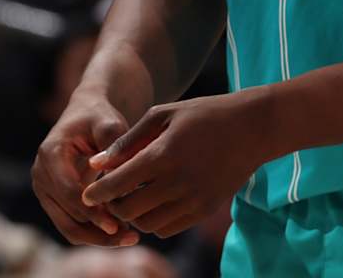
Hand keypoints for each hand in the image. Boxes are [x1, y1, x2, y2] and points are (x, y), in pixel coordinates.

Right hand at [33, 94, 137, 246]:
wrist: (86, 114)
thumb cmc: (100, 117)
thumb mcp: (109, 123)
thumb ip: (113, 145)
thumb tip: (116, 179)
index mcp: (50, 155)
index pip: (68, 192)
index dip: (92, 210)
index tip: (117, 223)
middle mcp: (41, 175)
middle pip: (66, 216)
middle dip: (97, 231)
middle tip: (130, 237)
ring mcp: (45, 191)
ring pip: (68, 226)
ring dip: (96, 237)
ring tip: (129, 238)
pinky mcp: (55, 201)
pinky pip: (71, 224)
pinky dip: (94, 232)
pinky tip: (121, 232)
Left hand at [80, 90, 273, 238]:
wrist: (254, 127)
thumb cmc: (205, 114)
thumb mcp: (164, 114)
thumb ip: (128, 140)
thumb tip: (95, 164)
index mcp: (164, 154)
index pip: (117, 185)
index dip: (96, 193)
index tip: (88, 193)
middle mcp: (178, 181)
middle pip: (128, 211)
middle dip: (114, 206)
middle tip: (113, 196)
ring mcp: (194, 198)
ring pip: (147, 225)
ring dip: (135, 216)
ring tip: (135, 199)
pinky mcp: (205, 209)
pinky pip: (168, 229)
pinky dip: (155, 221)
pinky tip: (157, 203)